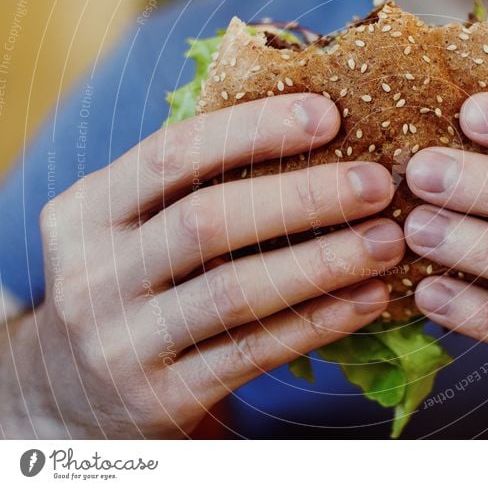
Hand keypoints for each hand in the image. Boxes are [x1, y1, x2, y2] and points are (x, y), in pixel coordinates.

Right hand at [0, 93, 403, 437]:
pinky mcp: (163, 398)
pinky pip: (255, 352)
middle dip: (303, 198)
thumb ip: (189, 186)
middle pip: (208, 223)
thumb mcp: (130, 230)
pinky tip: (367, 299)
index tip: (327, 114)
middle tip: (376, 183)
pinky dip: (319, 321)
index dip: (252, 130)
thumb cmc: (129, 288)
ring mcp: (124, 344)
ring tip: (388, 241)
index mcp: (85, 214)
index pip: (171, 156)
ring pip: (237, 293)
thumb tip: (306, 123)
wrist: (70, 401)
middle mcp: (94, 277)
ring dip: (324, 262)